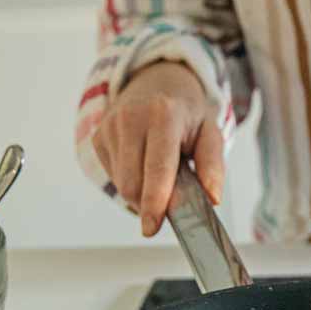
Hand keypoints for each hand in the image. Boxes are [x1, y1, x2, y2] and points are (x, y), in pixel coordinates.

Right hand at [91, 61, 223, 235]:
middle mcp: (131, 118)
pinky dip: (130, 181)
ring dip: (141, 193)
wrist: (155, 81)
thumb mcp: (210, 132)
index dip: (154, 201)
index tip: (152, 227)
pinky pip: (113, 176)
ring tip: (158, 173)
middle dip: (150, 203)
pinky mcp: (97, 137)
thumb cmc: (186, 113)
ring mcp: (109, 127)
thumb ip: (213, 166)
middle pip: (133, 183)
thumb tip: (212, 198)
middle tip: (170, 200)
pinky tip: (142, 163)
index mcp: (163, 115)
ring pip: (121, 184)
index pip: (157, 167)